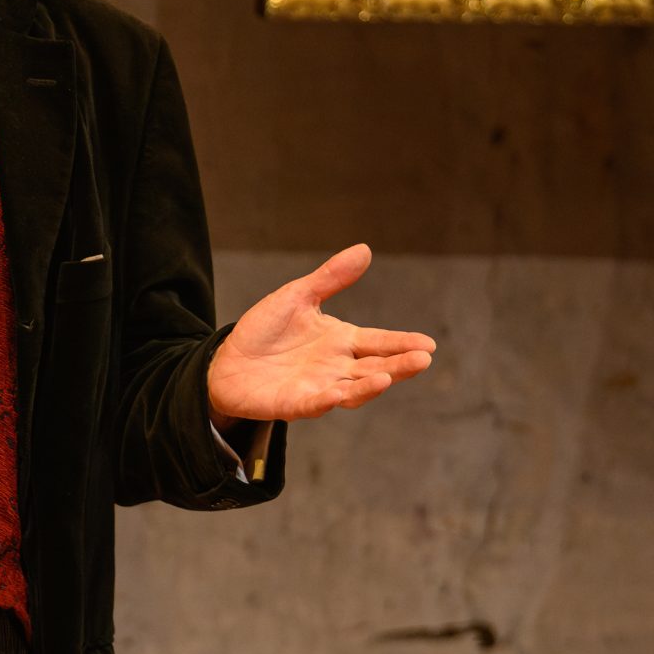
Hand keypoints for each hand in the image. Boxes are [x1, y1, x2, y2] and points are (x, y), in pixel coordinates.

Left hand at [206, 243, 435, 423]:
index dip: (403, 343)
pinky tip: (336, 394)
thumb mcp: (297, 297)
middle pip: (375, 368)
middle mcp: (336, 367)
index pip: (379, 342)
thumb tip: (364, 249)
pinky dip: (325, 401)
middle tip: (423, 360)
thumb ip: (330, 278)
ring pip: (351, 390)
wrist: (226, 361)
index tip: (428, 344)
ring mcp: (317, 387)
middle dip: (399, 366)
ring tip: (386, 378)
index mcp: (342, 341)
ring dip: (368, 387)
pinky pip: (312, 404)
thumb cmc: (264, 330)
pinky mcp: (293, 403)